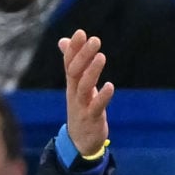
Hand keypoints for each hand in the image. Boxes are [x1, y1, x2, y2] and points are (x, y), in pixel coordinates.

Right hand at [58, 29, 114, 156]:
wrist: (79, 141)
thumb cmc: (81, 109)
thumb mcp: (76, 86)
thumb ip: (73, 64)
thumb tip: (64, 41)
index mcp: (71, 84)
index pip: (69, 63)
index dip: (74, 48)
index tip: (80, 32)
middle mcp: (74, 93)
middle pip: (75, 72)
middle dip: (83, 55)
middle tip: (94, 39)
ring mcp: (82, 106)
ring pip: (84, 87)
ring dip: (92, 71)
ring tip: (101, 56)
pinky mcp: (91, 119)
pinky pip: (96, 107)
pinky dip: (102, 96)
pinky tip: (111, 86)